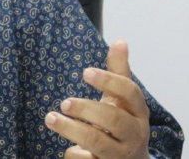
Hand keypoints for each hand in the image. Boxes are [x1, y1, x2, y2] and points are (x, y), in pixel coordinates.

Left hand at [45, 40, 149, 158]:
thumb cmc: (122, 123)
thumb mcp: (122, 99)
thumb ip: (118, 72)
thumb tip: (120, 40)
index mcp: (138, 112)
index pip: (130, 93)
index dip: (109, 81)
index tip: (85, 71)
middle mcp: (133, 134)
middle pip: (114, 120)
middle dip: (87, 109)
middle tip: (64, 102)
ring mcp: (120, 153)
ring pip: (98, 143)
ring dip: (71, 129)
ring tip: (50, 118)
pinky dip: (74, 154)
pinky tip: (68, 147)